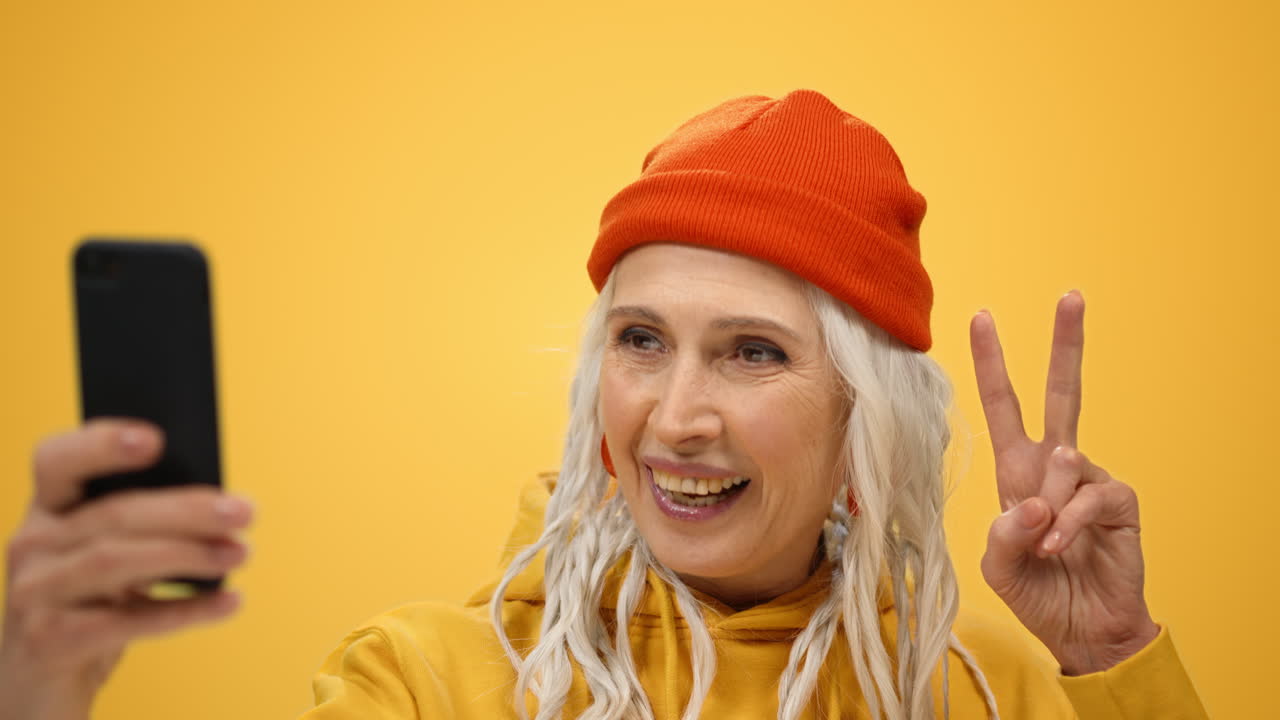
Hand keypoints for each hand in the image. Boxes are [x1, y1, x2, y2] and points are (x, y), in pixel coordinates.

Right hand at [0, 418, 251, 719]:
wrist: (37, 686)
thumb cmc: (90, 605)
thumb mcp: (111, 557)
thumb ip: (145, 525)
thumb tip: (221, 506)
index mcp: (48, 509)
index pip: (58, 460)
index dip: (101, 444)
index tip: (157, 438)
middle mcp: (31, 544)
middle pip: (113, 514)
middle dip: (186, 510)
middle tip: (244, 511)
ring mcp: (34, 594)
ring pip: (116, 561)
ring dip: (188, 555)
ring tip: (241, 552)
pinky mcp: (49, 642)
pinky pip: (126, 622)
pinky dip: (185, 611)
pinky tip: (230, 602)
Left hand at [969, 291, 1158, 675]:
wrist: (1083, 631)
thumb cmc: (1038, 593)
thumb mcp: (999, 566)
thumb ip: (1004, 534)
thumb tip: (1036, 499)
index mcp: (1018, 472)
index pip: (1003, 406)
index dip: (991, 364)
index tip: (980, 318)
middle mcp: (1054, 466)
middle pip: (1063, 392)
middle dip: (1066, 343)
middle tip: (1071, 295)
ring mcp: (1090, 479)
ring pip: (1064, 461)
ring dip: (1048, 508)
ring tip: (1047, 546)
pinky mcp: (1119, 501)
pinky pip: (1088, 495)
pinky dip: (1070, 524)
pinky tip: (1064, 547)